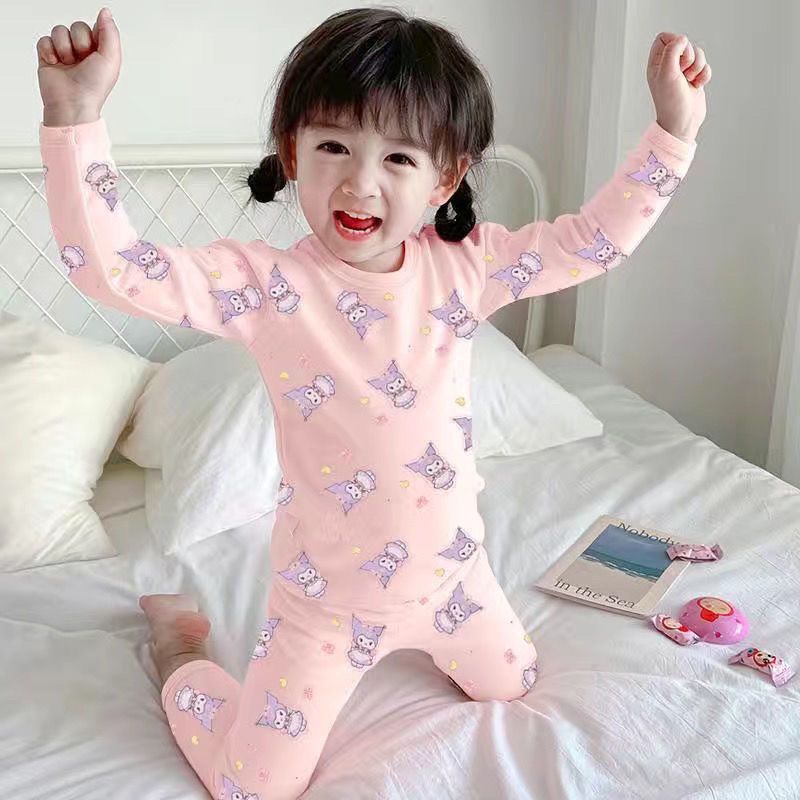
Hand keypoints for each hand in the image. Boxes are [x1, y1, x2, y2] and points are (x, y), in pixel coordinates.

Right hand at [37, 8, 121, 123]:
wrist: (72, 103)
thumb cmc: (94, 87)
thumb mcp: (111, 58)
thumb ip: (110, 32)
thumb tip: (105, 12)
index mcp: (100, 51)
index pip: (95, 27)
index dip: (94, 36)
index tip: (96, 50)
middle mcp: (83, 51)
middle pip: (77, 26)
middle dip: (80, 42)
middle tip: (83, 60)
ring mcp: (65, 53)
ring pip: (60, 30)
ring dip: (64, 48)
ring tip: (69, 64)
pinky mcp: (48, 56)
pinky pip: (44, 39)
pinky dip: (49, 51)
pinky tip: (56, 64)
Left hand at [647, 33, 711, 142]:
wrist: (682, 123)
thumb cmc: (671, 102)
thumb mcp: (667, 74)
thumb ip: (672, 52)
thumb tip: (681, 38)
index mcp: (656, 64)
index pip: (664, 38)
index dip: (674, 41)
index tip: (678, 55)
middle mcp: (668, 66)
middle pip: (684, 43)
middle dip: (689, 55)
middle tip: (683, 72)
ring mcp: (682, 72)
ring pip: (697, 53)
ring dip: (698, 66)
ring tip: (689, 81)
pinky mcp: (694, 78)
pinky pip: (705, 65)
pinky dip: (704, 75)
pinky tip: (697, 86)